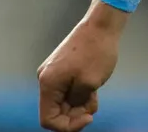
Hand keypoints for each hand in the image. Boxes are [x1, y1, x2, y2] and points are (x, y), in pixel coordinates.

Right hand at [37, 6, 125, 131]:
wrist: (101, 25)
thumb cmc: (97, 51)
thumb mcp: (89, 84)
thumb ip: (77, 103)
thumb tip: (72, 110)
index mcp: (48, 83)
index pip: (48, 119)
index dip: (68, 126)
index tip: (87, 118)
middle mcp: (46, 78)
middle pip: (56, 111)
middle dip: (76, 113)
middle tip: (93, 102)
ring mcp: (53, 72)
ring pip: (64, 101)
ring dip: (80, 103)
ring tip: (95, 92)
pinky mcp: (61, 68)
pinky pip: (68, 90)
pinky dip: (80, 93)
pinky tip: (93, 86)